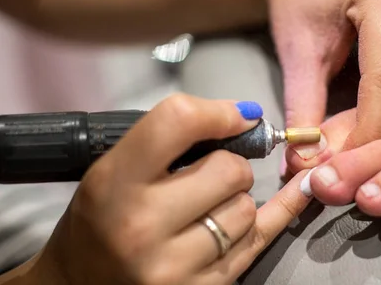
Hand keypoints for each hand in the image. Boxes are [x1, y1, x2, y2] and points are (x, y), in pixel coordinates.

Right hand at [25, 96, 309, 284]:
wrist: (80, 284)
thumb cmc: (100, 219)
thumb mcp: (114, 168)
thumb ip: (169, 138)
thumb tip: (245, 116)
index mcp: (115, 185)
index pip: (178, 122)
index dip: (217, 112)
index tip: (237, 115)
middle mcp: (142, 227)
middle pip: (230, 170)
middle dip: (230, 165)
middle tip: (208, 176)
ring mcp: (174, 267)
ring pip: (247, 209)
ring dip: (237, 201)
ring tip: (206, 209)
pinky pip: (261, 239)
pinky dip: (281, 211)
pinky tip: (301, 189)